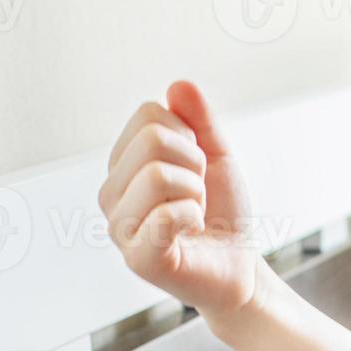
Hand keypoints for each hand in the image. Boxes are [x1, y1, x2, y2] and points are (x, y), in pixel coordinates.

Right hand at [99, 81, 261, 320]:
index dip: (189, 137)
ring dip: (196, 194)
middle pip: (152, 140)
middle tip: (199, 196)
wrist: (240, 265)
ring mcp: (118, 226)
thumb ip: (200, 120)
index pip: (149, 114)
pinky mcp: (137, 258)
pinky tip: (191, 233)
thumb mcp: (218, 156)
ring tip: (195, 216)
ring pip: (158, 175)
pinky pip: (166, 215)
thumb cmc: (224, 213)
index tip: (197, 169)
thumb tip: (178, 85)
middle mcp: (111, 193)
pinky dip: (194, 218)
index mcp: (122, 164)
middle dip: (194, 165)